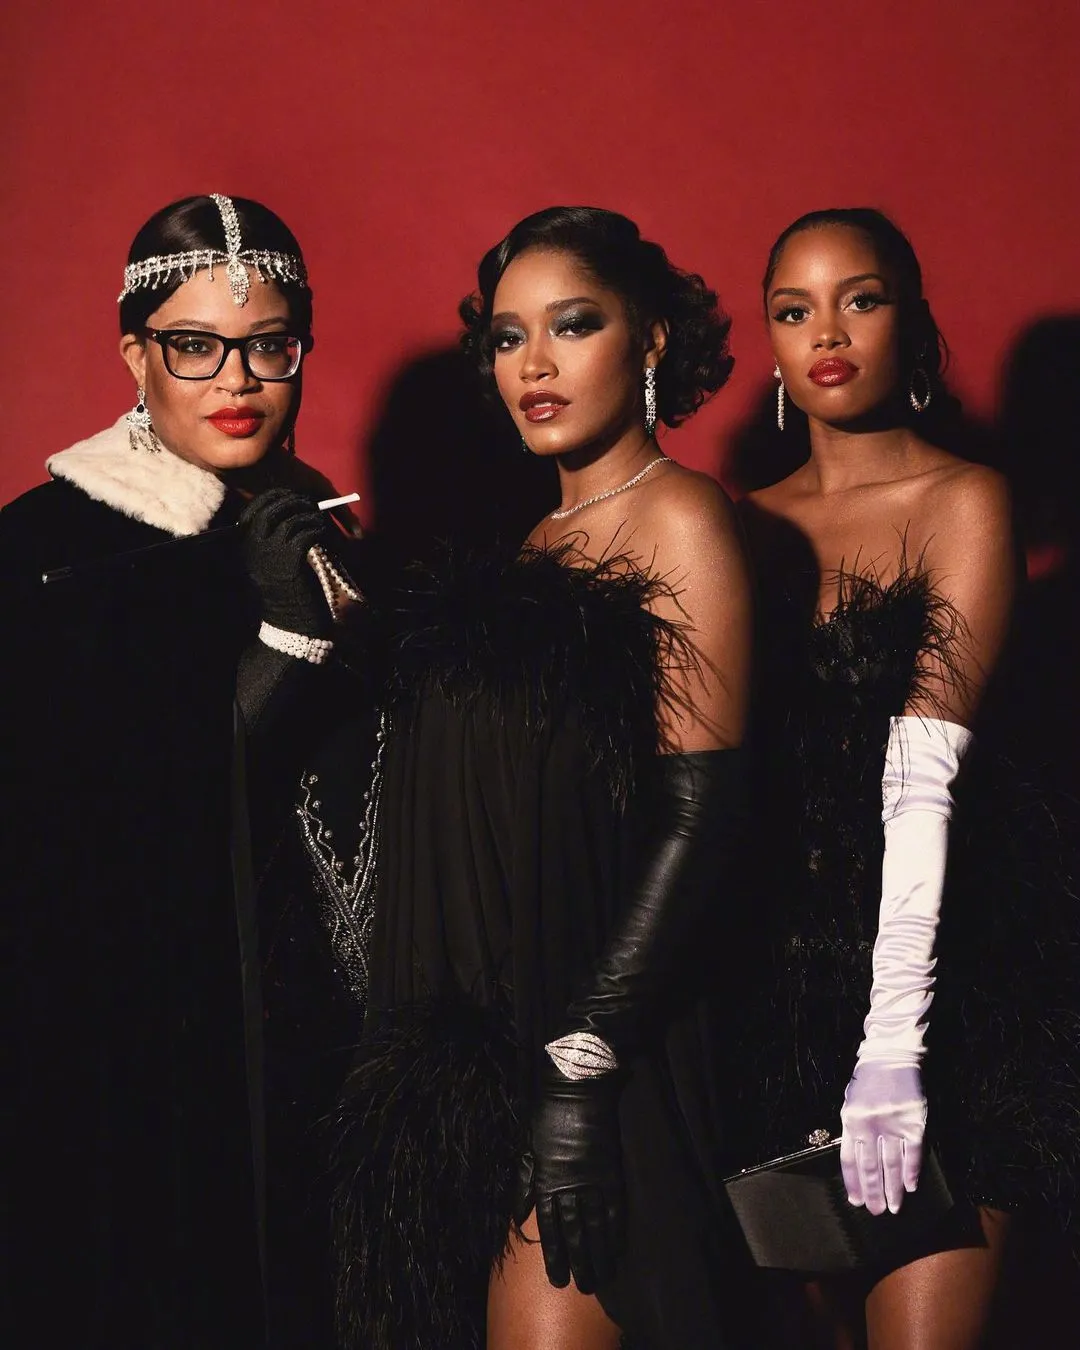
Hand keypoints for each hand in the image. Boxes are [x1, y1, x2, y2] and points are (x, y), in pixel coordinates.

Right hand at [238, 488, 333, 635]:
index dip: (273, 497)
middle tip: (308, 503)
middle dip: (292, 502)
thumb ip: (274, 540)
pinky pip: (306, 534)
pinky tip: (322, 533)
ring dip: (309, 515)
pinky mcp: (291, 563)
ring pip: (291, 520)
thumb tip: (292, 510)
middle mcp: (254, 550)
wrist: (292, 626)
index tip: (290, 494)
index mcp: (246, 548)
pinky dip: (317, 529)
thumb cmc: (287, 593)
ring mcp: (271, 556)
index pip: (253, 510)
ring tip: (319, 519)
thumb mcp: (273, 563)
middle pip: (271, 510)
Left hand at [513, 1066, 623, 1293]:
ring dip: (599, 1254)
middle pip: (574, 1233)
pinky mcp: (611, 1172)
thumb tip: (520, 1214)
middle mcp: (568, 1187)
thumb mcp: (528, 1149)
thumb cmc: (548, 1118)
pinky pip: (614, 1208)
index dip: (554, 1255)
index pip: (549, 1228)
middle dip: (579, 1263)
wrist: (577, 1093)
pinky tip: (618, 1248)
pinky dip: (615, 1230)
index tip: (559, 1278)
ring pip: (595, 1227)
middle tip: (585, 1286)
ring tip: (603, 1278)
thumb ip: (525, 1182)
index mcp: (545, 1182)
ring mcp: (592, 1182)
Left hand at [839, 1062, 925, 1214]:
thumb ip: (852, 1129)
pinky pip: (912, 1153)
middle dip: (873, 1193)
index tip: (856, 1201)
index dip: (853, 1183)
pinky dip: (911, 1171)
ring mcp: (893, 1125)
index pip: (849, 1159)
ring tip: (893, 1207)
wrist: (891, 1055)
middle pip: (871, 1167)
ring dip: (893, 1189)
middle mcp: (870, 1125)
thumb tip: (855, 1162)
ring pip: (892, 1165)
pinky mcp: (913, 1122)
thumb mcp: (851, 1102)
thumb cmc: (868, 1080)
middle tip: (876, 1212)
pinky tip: (910, 1187)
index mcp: (850, 1120)